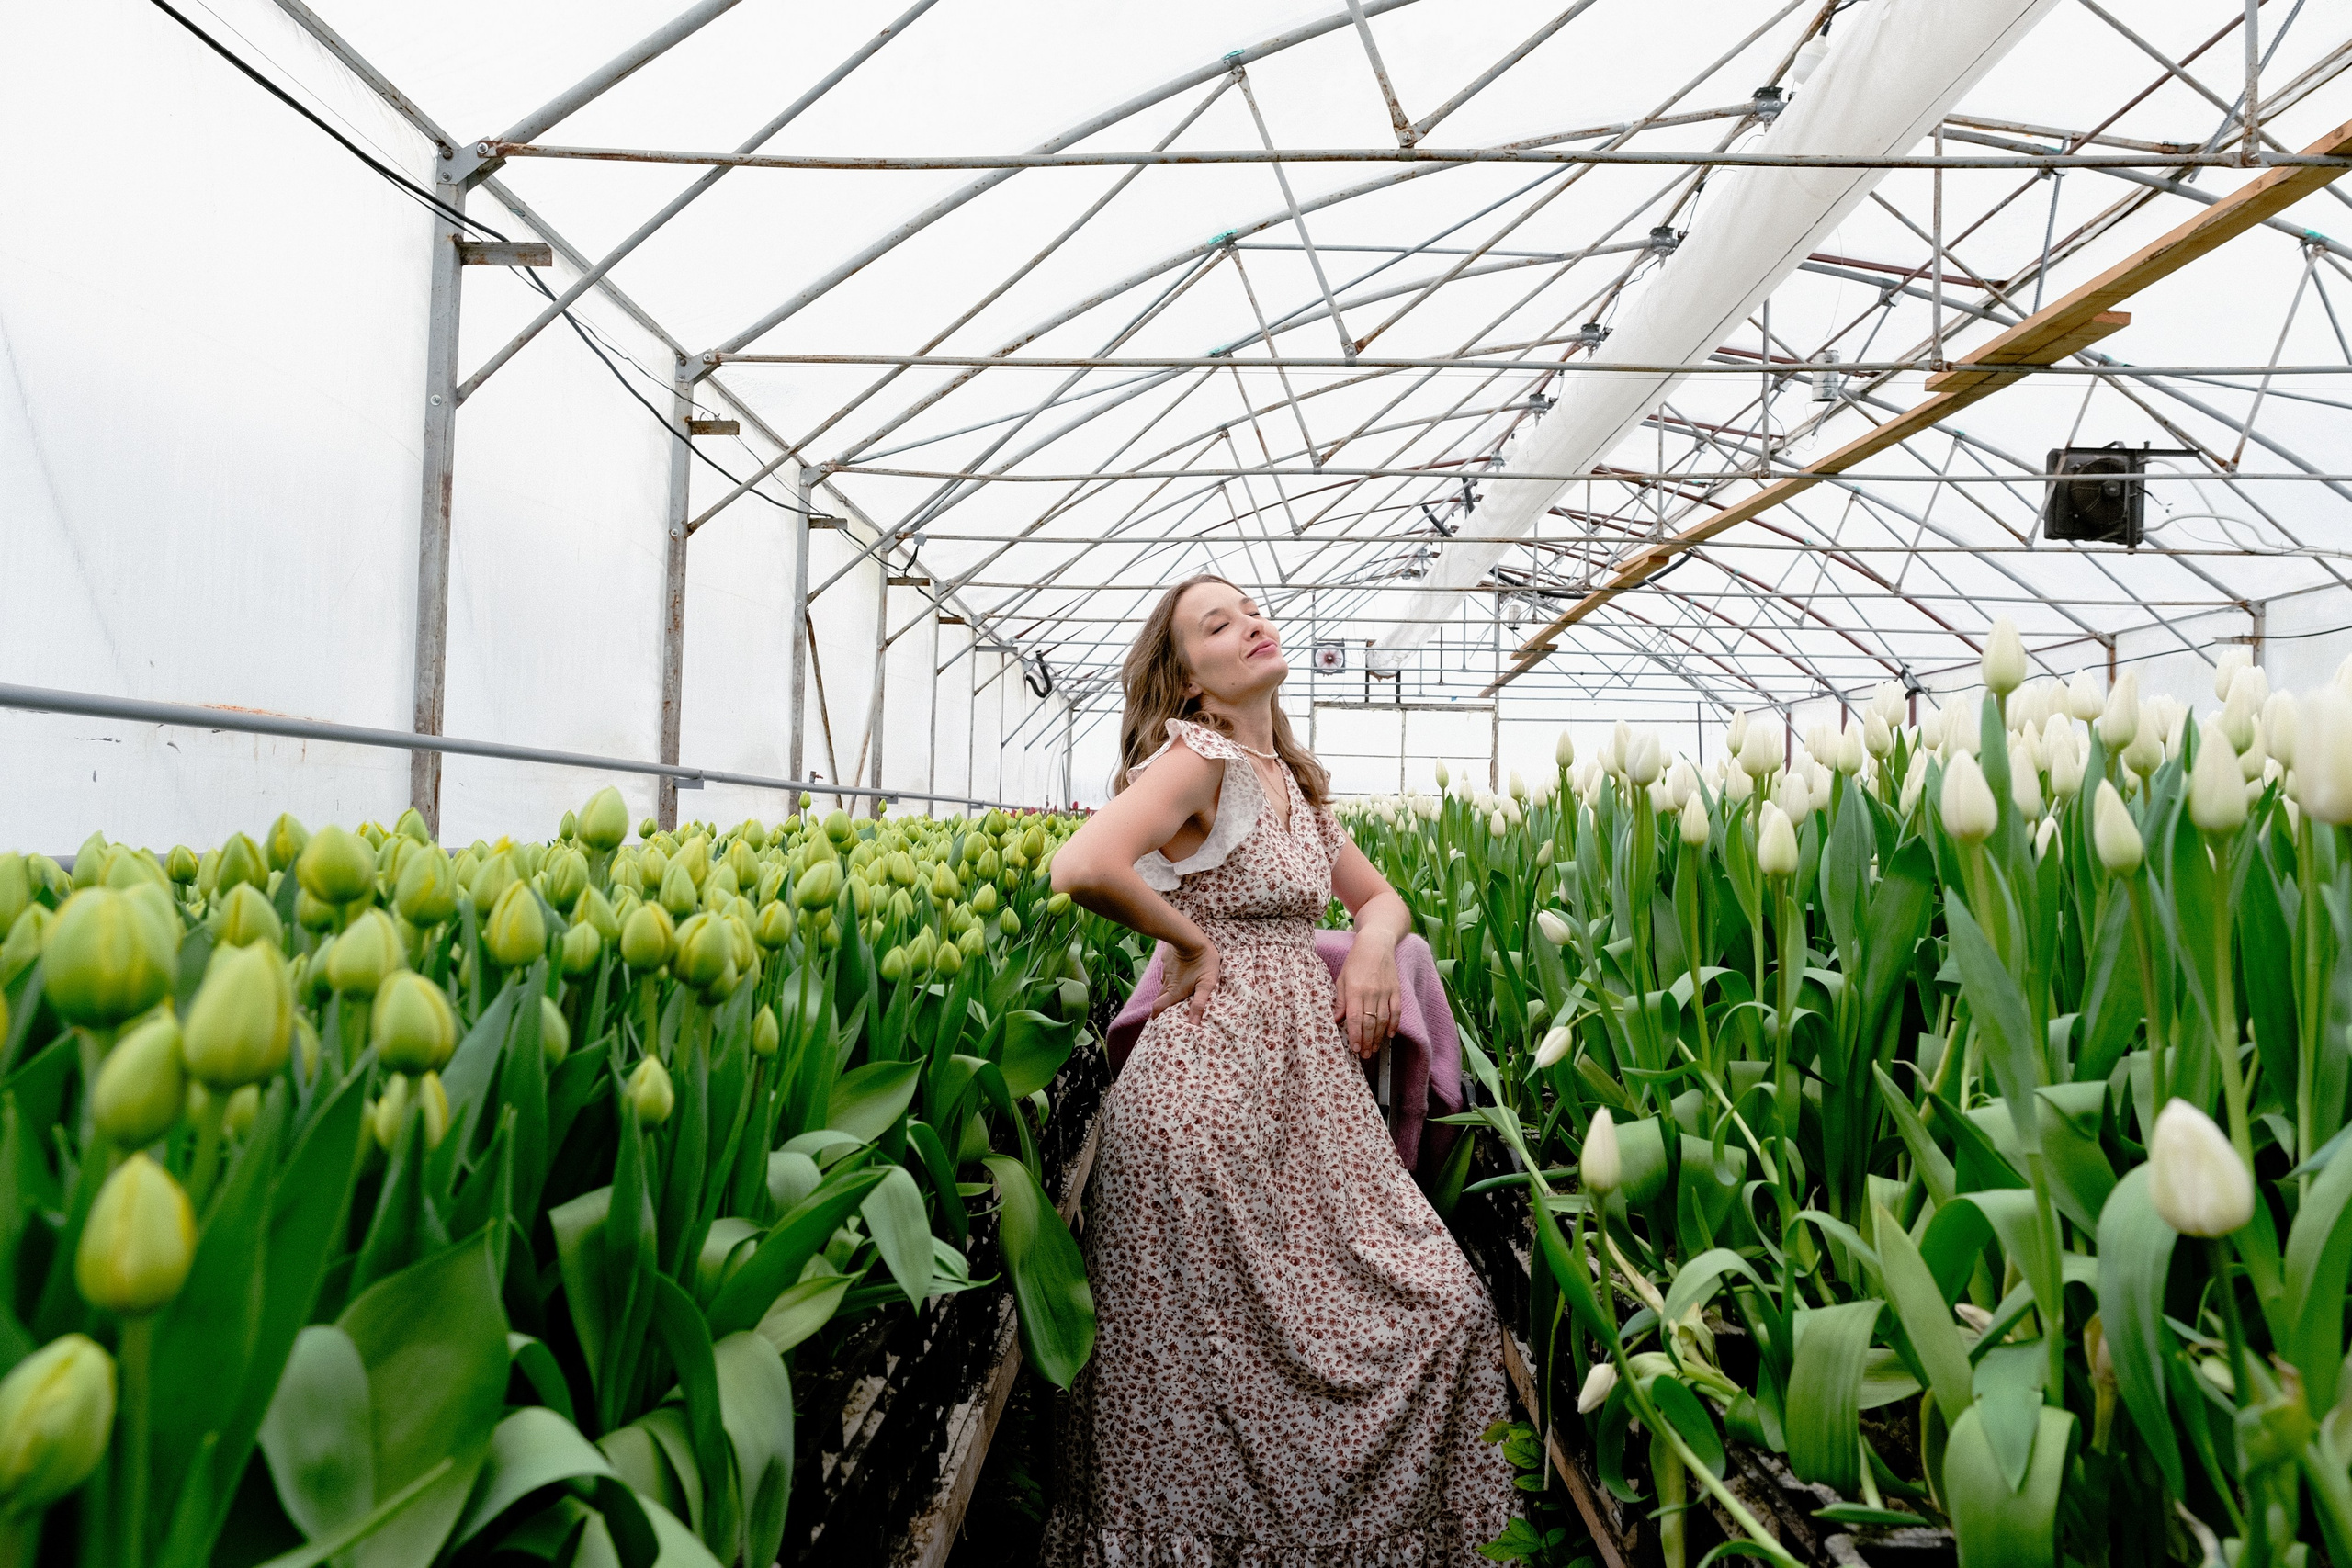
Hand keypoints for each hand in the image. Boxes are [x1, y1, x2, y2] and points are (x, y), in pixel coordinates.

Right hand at [1153, 938, 1221, 1026]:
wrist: (1190, 936)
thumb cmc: (1203, 961)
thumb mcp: (1206, 983)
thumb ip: (1200, 1003)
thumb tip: (1194, 1024)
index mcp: (1174, 991)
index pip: (1158, 1007)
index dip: (1156, 1015)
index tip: (1156, 1021)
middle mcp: (1167, 983)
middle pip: (1160, 998)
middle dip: (1161, 1006)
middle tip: (1166, 1011)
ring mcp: (1166, 970)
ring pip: (1164, 984)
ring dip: (1167, 990)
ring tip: (1176, 992)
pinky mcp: (1167, 960)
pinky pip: (1167, 972)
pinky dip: (1171, 977)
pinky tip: (1178, 973)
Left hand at [1334, 937, 1400, 1058]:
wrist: (1376, 944)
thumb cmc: (1355, 961)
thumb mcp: (1342, 979)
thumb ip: (1340, 1001)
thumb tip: (1336, 1020)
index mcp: (1355, 990)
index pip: (1354, 1018)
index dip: (1355, 1035)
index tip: (1355, 1048)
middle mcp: (1371, 993)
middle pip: (1369, 1023)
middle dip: (1367, 1041)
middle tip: (1365, 1055)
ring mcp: (1385, 992)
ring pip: (1383, 1020)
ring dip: (1379, 1037)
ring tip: (1375, 1048)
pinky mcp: (1396, 990)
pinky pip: (1396, 1011)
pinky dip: (1394, 1024)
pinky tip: (1390, 1035)